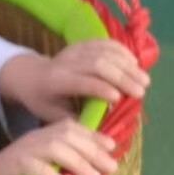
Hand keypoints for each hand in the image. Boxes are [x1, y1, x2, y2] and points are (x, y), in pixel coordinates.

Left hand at [0, 40, 150, 124]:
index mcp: (57, 81)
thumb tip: (100, 131)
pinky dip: (122, 51)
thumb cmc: (42, 100)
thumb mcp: (52, 115)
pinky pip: (104, 43)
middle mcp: (66, 62)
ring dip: (127, 65)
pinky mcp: (82, 44)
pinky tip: (135, 63)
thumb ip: (75, 121)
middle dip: (122, 77)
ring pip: (104, 52)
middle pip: (98, 64)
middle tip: (141, 91)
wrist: (29, 75)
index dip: (101, 88)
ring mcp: (75, 50)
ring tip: (144, 80)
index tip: (119, 99)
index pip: (82, 82)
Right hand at [0, 117, 118, 174]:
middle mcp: (36, 139)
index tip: (113, 147)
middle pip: (67, 136)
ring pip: (54, 148)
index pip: (73, 128)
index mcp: (44, 135)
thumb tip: (97, 168)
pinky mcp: (12, 165)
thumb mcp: (45, 164)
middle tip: (111, 167)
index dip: (94, 136)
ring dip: (77, 163)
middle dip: (92, 151)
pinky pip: (32, 166)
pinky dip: (48, 173)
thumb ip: (65, 162)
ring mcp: (23, 150)